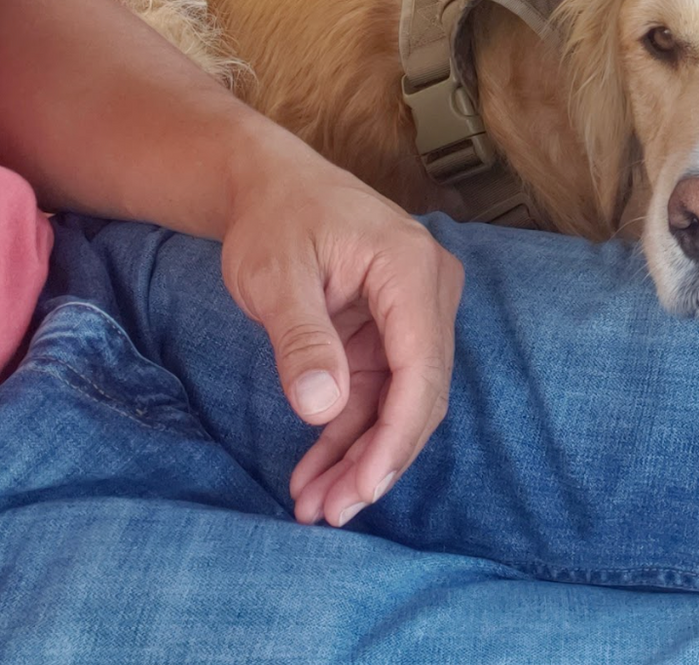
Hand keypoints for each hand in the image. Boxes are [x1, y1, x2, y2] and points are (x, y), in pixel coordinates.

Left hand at [218, 148, 463, 526]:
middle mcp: (428, 290)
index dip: (396, 437)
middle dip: (377, 460)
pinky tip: (317, 473)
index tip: (360, 489)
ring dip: (362, 456)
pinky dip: (350, 435)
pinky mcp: (390, 331)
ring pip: (401, 402)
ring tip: (316, 505)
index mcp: (410, 268)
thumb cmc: (274, 218)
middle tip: (330, 512)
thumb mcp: (275, 276)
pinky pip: (379, 393)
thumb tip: (320, 408)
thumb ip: (300, 339)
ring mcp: (413, 313)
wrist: (269, 186)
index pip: (421, 367)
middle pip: (419, 393)